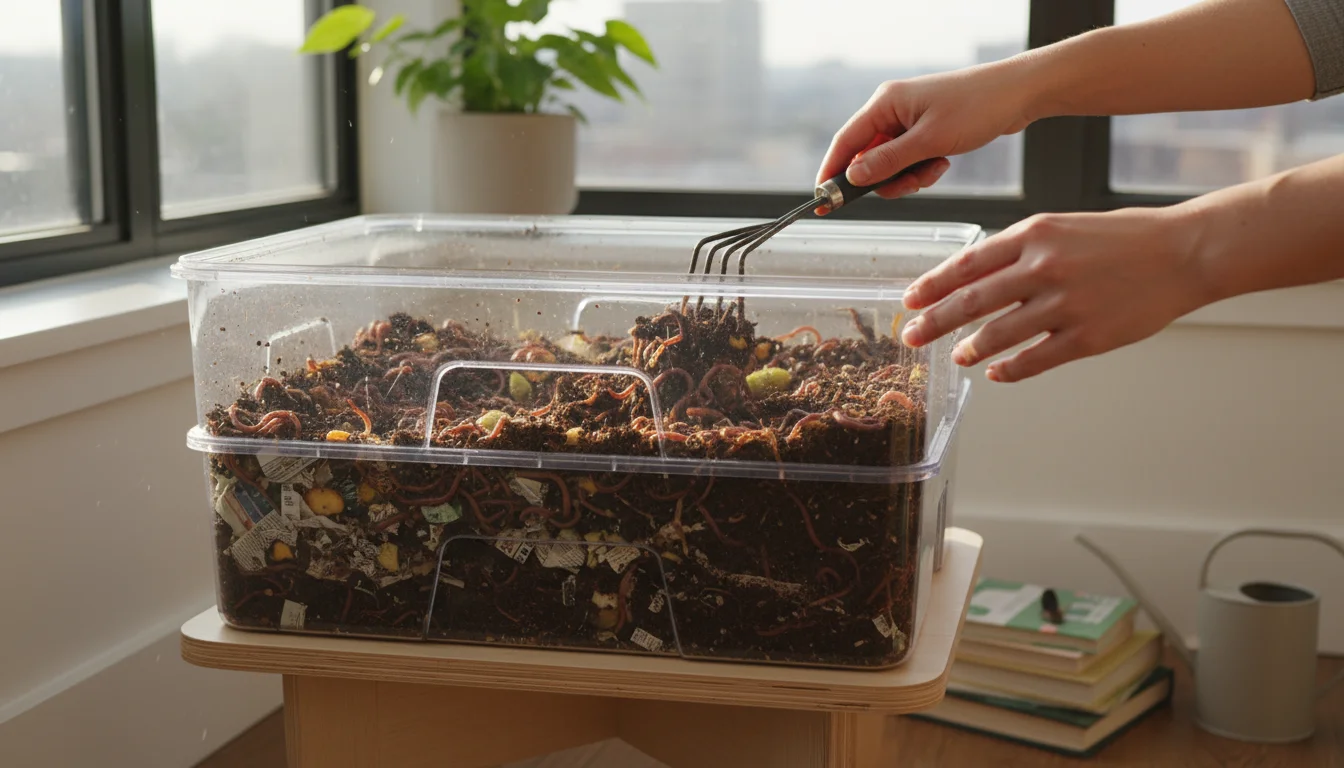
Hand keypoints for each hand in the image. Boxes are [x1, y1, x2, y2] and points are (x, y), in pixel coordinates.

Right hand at [815, 60, 1037, 200]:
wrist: (1017, 94)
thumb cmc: (976, 107)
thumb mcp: (929, 141)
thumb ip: (888, 161)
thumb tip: (853, 177)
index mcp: (885, 103)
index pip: (845, 142)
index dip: (832, 173)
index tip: (823, 201)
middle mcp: (891, 110)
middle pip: (867, 158)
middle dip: (886, 179)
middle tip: (908, 185)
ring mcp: (908, 121)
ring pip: (890, 164)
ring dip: (908, 177)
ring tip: (934, 170)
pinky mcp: (923, 130)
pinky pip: (908, 160)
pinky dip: (921, 170)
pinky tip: (942, 163)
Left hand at [899, 208, 1211, 382]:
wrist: (1184, 252)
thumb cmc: (1124, 238)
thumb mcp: (1064, 226)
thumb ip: (1021, 249)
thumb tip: (976, 276)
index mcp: (1035, 233)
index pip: (968, 263)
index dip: (933, 285)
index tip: (910, 299)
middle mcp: (1045, 267)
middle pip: (972, 301)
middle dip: (935, 321)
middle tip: (912, 336)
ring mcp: (1066, 304)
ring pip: (999, 334)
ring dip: (971, 348)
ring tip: (956, 356)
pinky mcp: (1088, 337)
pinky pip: (1035, 359)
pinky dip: (1010, 369)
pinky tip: (996, 373)